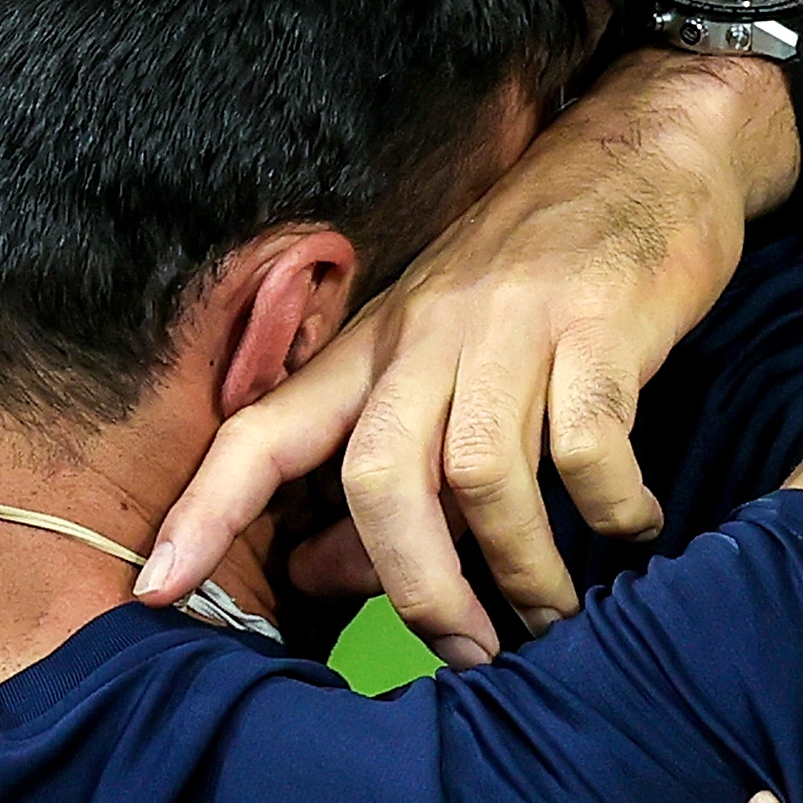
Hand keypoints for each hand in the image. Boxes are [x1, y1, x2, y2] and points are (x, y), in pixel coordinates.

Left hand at [136, 57, 792, 663]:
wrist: (646, 150)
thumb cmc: (534, 279)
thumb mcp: (441, 362)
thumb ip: (387, 475)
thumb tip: (318, 576)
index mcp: (371, 348)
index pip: (260, 431)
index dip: (202, 510)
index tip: (155, 591)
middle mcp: (426, 335)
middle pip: (377, 476)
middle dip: (413, 586)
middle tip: (464, 652)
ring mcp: (512, 326)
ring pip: (481, 474)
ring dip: (520, 568)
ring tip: (552, 614)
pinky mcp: (601, 323)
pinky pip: (590, 446)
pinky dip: (611, 509)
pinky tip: (631, 527)